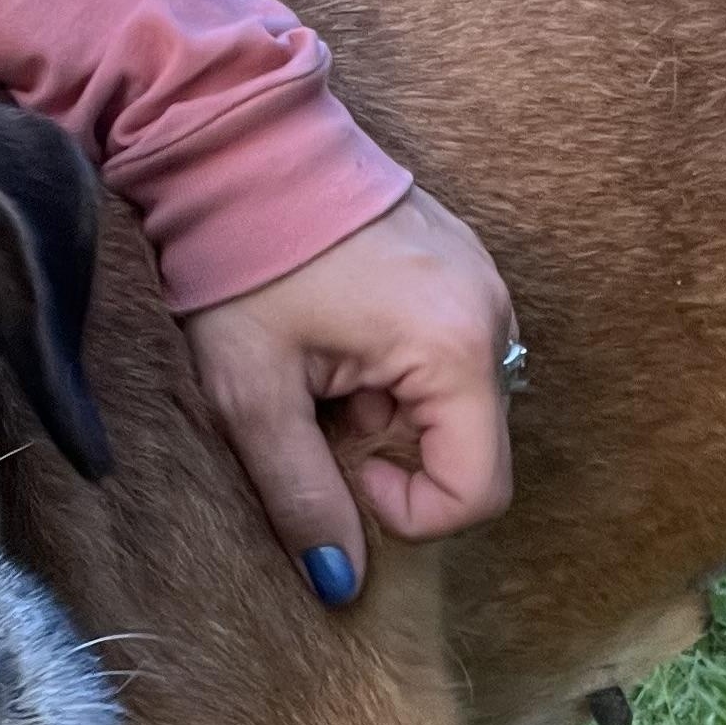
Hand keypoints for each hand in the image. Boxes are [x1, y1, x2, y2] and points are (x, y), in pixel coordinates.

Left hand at [179, 188, 515, 603]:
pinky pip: (450, 357)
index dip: (410, 512)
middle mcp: (492, 314)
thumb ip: (303, 494)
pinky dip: (397, 373)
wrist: (233, 141)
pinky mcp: (463, 267)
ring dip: (392, 414)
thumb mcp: (253, 393)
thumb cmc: (238, 261)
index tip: (346, 467)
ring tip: (326, 365)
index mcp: (454, 347)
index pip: (478, 492)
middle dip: (394, 453)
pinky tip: (341, 335)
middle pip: (471, 447)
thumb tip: (340, 583)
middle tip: (320, 408)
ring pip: (457, 406)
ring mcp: (485, 284)